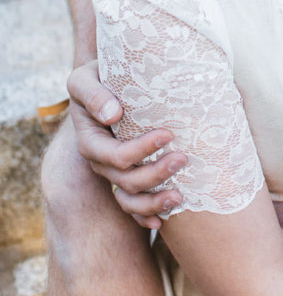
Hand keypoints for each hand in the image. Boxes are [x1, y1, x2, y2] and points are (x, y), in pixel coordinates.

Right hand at [67, 60, 186, 228]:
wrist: (107, 80)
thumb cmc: (98, 75)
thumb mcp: (85, 77)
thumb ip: (93, 94)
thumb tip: (112, 114)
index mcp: (90, 140)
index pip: (115, 156)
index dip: (140, 151)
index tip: (167, 134)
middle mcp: (101, 161)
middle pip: (126, 180)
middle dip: (156, 174)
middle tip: (184, 158)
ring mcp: (113, 171)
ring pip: (130, 198)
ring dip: (154, 201)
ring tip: (180, 196)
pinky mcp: (126, 175)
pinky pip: (132, 205)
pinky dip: (146, 216)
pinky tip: (163, 221)